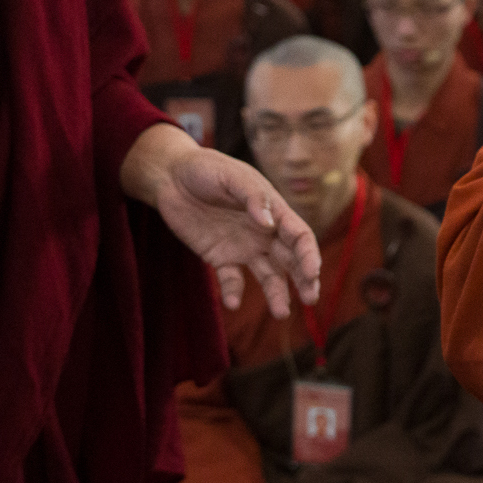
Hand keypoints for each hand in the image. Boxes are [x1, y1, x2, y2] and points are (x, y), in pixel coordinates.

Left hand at [121, 125, 322, 315]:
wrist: (170, 177)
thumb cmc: (206, 169)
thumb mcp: (231, 176)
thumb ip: (252, 197)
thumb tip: (269, 224)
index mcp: (274, 211)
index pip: (300, 236)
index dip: (309, 255)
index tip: (312, 272)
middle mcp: (264, 233)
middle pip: (291, 260)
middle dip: (304, 280)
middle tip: (311, 299)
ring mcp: (243, 247)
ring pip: (269, 275)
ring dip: (277, 294)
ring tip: (281, 313)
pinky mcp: (220, 257)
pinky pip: (231, 279)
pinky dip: (233, 292)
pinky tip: (232, 303)